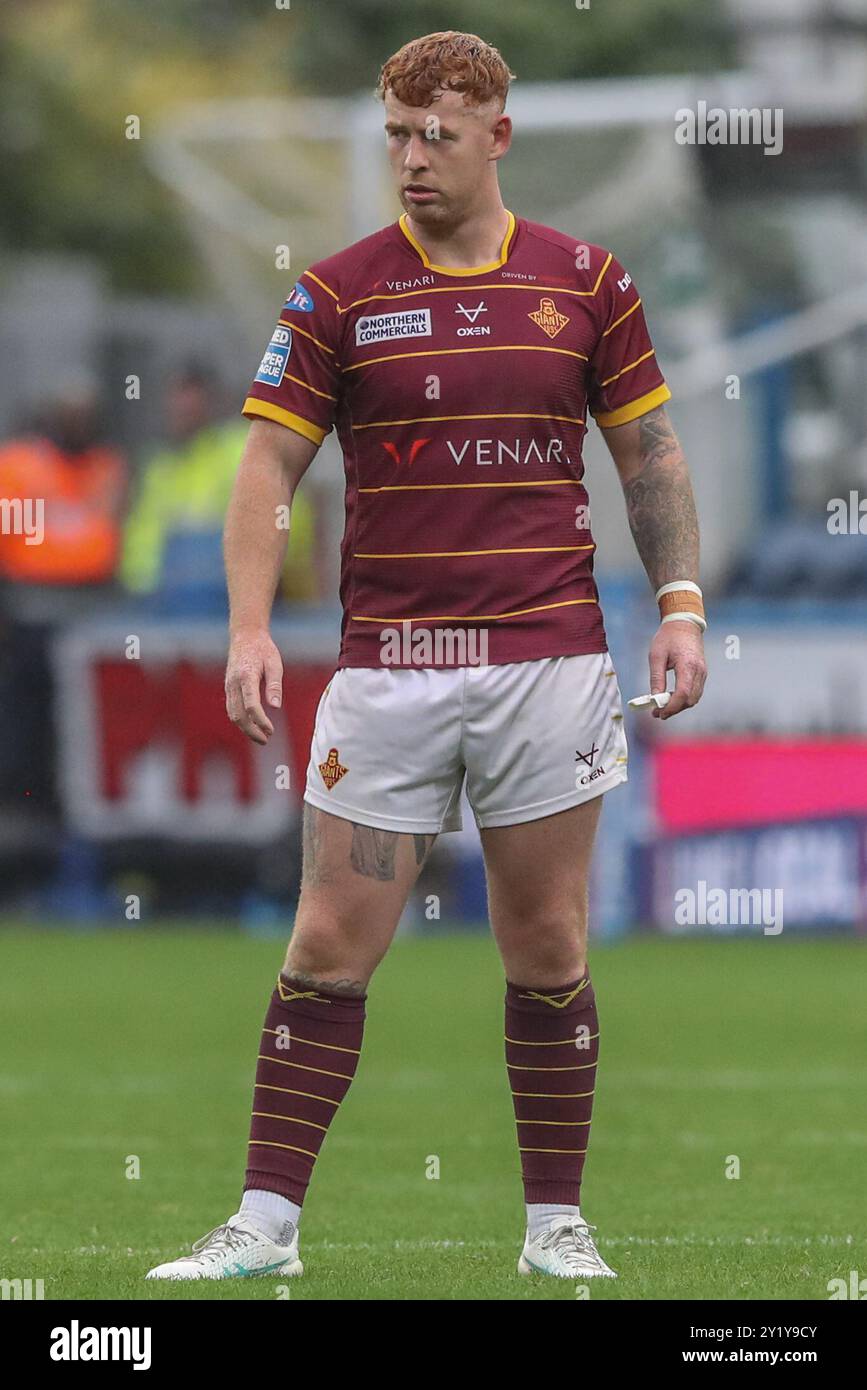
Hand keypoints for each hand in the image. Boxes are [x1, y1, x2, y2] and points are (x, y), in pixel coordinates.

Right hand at [225, 627, 283, 743]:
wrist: (245, 636)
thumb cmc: (263, 649)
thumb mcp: (275, 664)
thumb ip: (275, 685)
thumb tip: (275, 707)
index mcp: (246, 676)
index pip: (251, 706)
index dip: (260, 721)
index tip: (271, 730)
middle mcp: (233, 683)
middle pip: (238, 715)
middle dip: (251, 731)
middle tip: (266, 740)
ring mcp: (228, 686)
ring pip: (233, 714)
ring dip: (245, 729)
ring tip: (261, 737)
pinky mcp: (228, 688)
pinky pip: (232, 709)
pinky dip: (241, 720)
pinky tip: (253, 726)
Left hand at [648, 621, 705, 719]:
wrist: (684, 624)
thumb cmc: (668, 637)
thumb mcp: (656, 656)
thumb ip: (657, 679)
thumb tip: (654, 699)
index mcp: (688, 665)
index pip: (682, 693)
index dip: (671, 707)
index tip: (658, 713)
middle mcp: (699, 671)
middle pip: (689, 699)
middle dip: (674, 709)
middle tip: (657, 713)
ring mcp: (703, 672)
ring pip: (694, 698)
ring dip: (679, 706)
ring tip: (662, 707)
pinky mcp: (702, 673)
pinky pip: (695, 692)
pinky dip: (684, 699)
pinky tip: (671, 698)